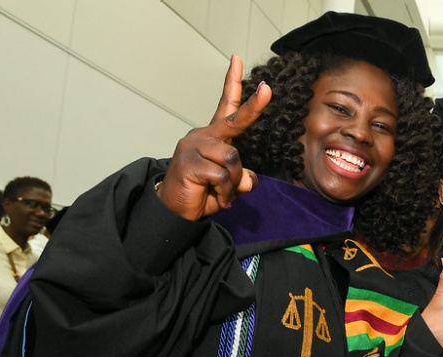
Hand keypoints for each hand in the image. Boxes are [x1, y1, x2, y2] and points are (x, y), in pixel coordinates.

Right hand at [157, 55, 270, 220]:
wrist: (175, 210)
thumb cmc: (203, 192)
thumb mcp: (229, 185)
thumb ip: (241, 177)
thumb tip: (247, 180)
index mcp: (213, 136)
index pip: (225, 105)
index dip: (233, 83)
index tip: (237, 59)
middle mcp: (202, 136)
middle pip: (234, 121)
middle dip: (253, 106)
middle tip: (268, 89)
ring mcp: (194, 148)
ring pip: (232, 159)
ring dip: (233, 182)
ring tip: (221, 193)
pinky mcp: (190, 163)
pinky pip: (222, 177)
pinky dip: (225, 193)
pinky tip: (216, 199)